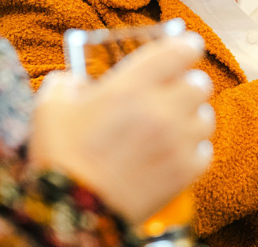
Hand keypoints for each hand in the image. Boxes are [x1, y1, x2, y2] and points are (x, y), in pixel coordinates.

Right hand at [28, 34, 214, 224]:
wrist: (71, 213)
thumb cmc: (60, 157)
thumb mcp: (51, 106)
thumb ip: (67, 82)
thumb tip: (76, 82)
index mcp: (132, 85)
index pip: (178, 51)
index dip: (187, 45)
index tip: (188, 45)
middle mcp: (161, 109)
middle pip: (199, 83)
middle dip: (187, 83)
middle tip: (173, 90)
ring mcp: (176, 142)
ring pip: (206, 116)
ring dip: (192, 116)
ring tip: (173, 124)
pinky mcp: (183, 173)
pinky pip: (205, 151)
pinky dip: (194, 149)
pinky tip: (175, 151)